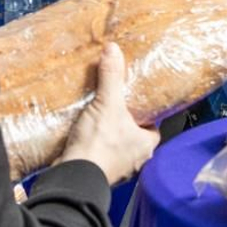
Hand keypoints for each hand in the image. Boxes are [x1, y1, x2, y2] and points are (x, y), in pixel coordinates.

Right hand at [60, 43, 159, 184]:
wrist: (73, 177)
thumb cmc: (99, 145)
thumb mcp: (107, 103)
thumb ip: (111, 76)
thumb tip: (113, 49)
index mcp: (147, 145)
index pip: (153, 125)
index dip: (144, 113)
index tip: (134, 101)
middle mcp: (136, 161)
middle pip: (134, 135)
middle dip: (124, 123)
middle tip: (112, 106)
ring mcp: (117, 170)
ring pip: (117, 147)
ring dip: (108, 136)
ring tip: (96, 118)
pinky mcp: (98, 173)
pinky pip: (100, 156)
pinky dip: (94, 147)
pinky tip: (83, 135)